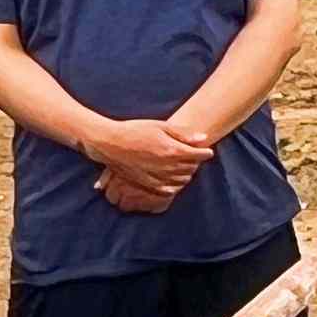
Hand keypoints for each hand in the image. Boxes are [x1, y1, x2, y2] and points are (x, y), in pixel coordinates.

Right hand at [86, 115, 211, 204]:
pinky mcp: (148, 184)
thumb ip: (182, 134)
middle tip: (195, 156)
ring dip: (186, 173)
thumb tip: (203, 138)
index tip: (207, 150)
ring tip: (184, 166)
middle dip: (196, 162)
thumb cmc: (134, 130)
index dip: (205, 153)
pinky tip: (173, 179)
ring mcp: (158, 177)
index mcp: (172, 150)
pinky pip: (168, 190)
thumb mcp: (159, 126)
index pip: (198, 155)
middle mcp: (167, 166)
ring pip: (181, 179)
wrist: (110, 143)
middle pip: (191, 168)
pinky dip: (174, 185)